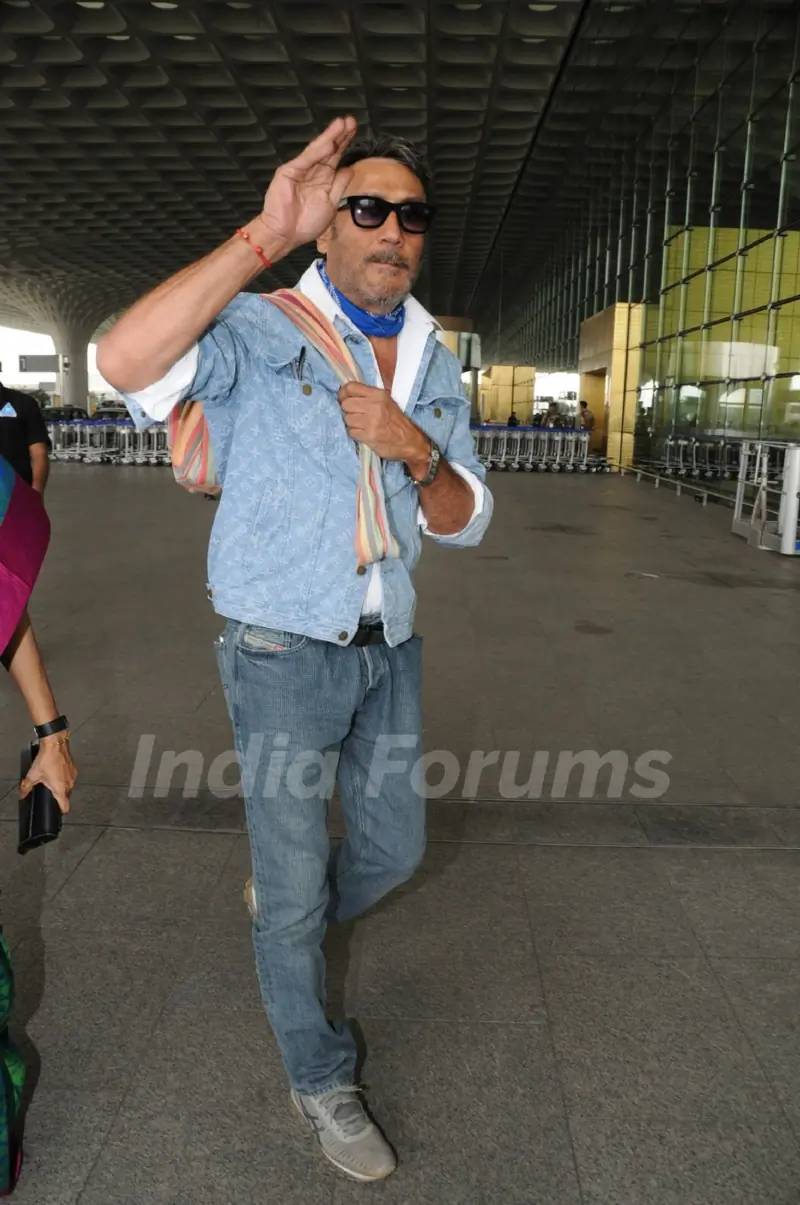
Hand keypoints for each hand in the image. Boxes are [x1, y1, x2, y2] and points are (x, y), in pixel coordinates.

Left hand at [20, 736, 76, 814]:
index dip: (61, 811)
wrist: (55, 744)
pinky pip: (70, 778)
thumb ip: (26, 787)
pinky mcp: (74, 769)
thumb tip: (22, 794)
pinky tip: (56, 771)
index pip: (66, 807)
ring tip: (52, 778)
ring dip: (62, 785)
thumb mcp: (33, 775)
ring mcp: (73, 776)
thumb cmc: (47, 759)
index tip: (58, 811)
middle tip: (49, 789)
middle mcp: (69, 784)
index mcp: (60, 789)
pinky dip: (64, 777)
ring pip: (68, 787)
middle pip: (66, 796)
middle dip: (58, 795)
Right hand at [258, 116, 357, 252]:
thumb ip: (339, 185)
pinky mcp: (289, 172)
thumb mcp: (331, 203)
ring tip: (342, 124)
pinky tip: (328, 143)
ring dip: (329, 137)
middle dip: (340, 135)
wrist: (285, 235)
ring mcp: (300, 169)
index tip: (355, 130)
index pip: (335, 156)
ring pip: (317, 151)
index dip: (345, 143)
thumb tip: (350, 169)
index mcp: (323, 178)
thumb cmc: (306, 223)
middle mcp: (312, 170)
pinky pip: (305, 160)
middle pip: (328, 150)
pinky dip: (316, 152)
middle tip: (351, 120)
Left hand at [338, 383, 428, 464]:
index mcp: (379, 395)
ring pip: (347, 419)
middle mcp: (375, 406)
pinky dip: (355, 434)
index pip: (351, 387)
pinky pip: (351, 432)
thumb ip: (369, 396)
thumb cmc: (397, 422)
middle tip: (355, 415)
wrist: (410, 442)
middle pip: (346, 404)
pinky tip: (364, 434)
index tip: (344, 399)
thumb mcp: (387, 402)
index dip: (343, 394)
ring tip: (361, 426)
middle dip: (347, 410)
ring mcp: (372, 422)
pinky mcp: (369, 436)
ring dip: (351, 423)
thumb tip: (347, 393)